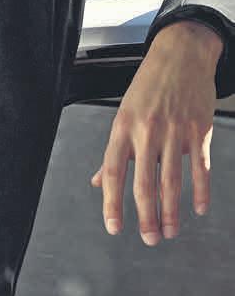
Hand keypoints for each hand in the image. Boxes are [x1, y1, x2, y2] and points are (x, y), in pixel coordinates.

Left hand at [90, 20, 220, 245]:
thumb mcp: (122, 115)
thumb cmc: (147, 88)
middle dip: (145, 217)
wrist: (179, 57)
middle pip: (143, 183)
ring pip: (171, 181)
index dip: (111, 203)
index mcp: (121, 129)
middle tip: (149, 239)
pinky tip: (197, 209)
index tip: (114, 227)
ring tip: (170, 231)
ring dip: (172, 211)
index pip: (111, 173)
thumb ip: (113, 152)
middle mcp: (145, 132)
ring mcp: (173, 132)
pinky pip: (199, 168)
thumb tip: (96, 182)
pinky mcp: (198, 131)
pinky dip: (200, 192)